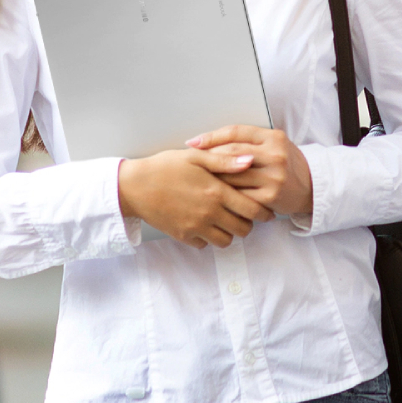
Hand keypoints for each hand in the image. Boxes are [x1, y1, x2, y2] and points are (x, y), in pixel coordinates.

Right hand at [118, 149, 274, 248]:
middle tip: (244, 215)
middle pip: (243, 230)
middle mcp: (209, 212)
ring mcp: (195, 227)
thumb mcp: (197, 157)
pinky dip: (209, 237)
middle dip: (248, 224)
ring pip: (226, 241)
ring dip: (230, 232)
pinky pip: (205, 244)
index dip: (264, 212)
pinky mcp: (182, 235)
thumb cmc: (165, 167)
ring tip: (225, 220)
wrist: (134, 185)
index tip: (267, 211)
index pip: (253, 210)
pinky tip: (206, 224)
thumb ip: (225, 161)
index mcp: (216, 192)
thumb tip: (251, 161)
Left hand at [186, 126, 313, 215]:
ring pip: (233, 175)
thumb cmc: (286, 164)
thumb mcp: (273, 145)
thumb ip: (247, 141)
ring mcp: (273, 177)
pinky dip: (225, 194)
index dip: (211, 137)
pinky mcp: (270, 197)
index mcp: (274, 137)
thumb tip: (207, 141)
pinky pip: (240, 194)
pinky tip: (213, 194)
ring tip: (198, 178)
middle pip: (231, 152)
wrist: (311, 188)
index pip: (236, 132)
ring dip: (213, 177)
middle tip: (190, 162)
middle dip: (208, 157)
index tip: (192, 143)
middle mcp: (275, 155)